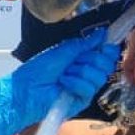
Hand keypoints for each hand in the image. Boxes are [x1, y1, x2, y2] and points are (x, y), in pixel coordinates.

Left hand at [0, 28, 120, 134]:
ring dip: (80, 72)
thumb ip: (84, 43)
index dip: (108, 49)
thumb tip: (102, 33)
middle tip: (74, 61)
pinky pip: (90, 89)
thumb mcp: (62, 51)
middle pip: (106, 65)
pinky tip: (63, 83)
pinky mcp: (82, 100)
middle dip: (90, 59)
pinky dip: (75, 83)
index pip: (106, 55)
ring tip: (64, 73)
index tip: (105, 45)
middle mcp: (86, 73)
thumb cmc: (38, 70)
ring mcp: (85, 88)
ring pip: (99, 77)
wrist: (26, 89)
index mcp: (82, 60)